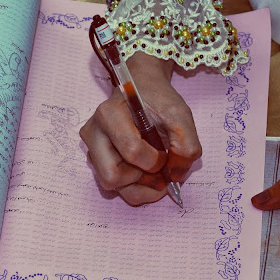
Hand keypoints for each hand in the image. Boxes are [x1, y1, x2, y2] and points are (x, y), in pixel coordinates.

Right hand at [80, 53, 201, 204]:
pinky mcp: (97, 163)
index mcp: (108, 115)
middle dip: (142, 178)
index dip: (156, 160)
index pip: (131, 151)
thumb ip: (186, 143)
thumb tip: (176, 175)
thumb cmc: (157, 100)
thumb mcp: (179, 113)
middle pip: (112, 177)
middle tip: (158, 165)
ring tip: (154, 169)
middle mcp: (94, 134)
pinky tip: (147, 172)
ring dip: (140, 185)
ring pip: (112, 186)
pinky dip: (137, 187)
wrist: (141, 91)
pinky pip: (116, 188)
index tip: (167, 152)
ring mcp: (92, 151)